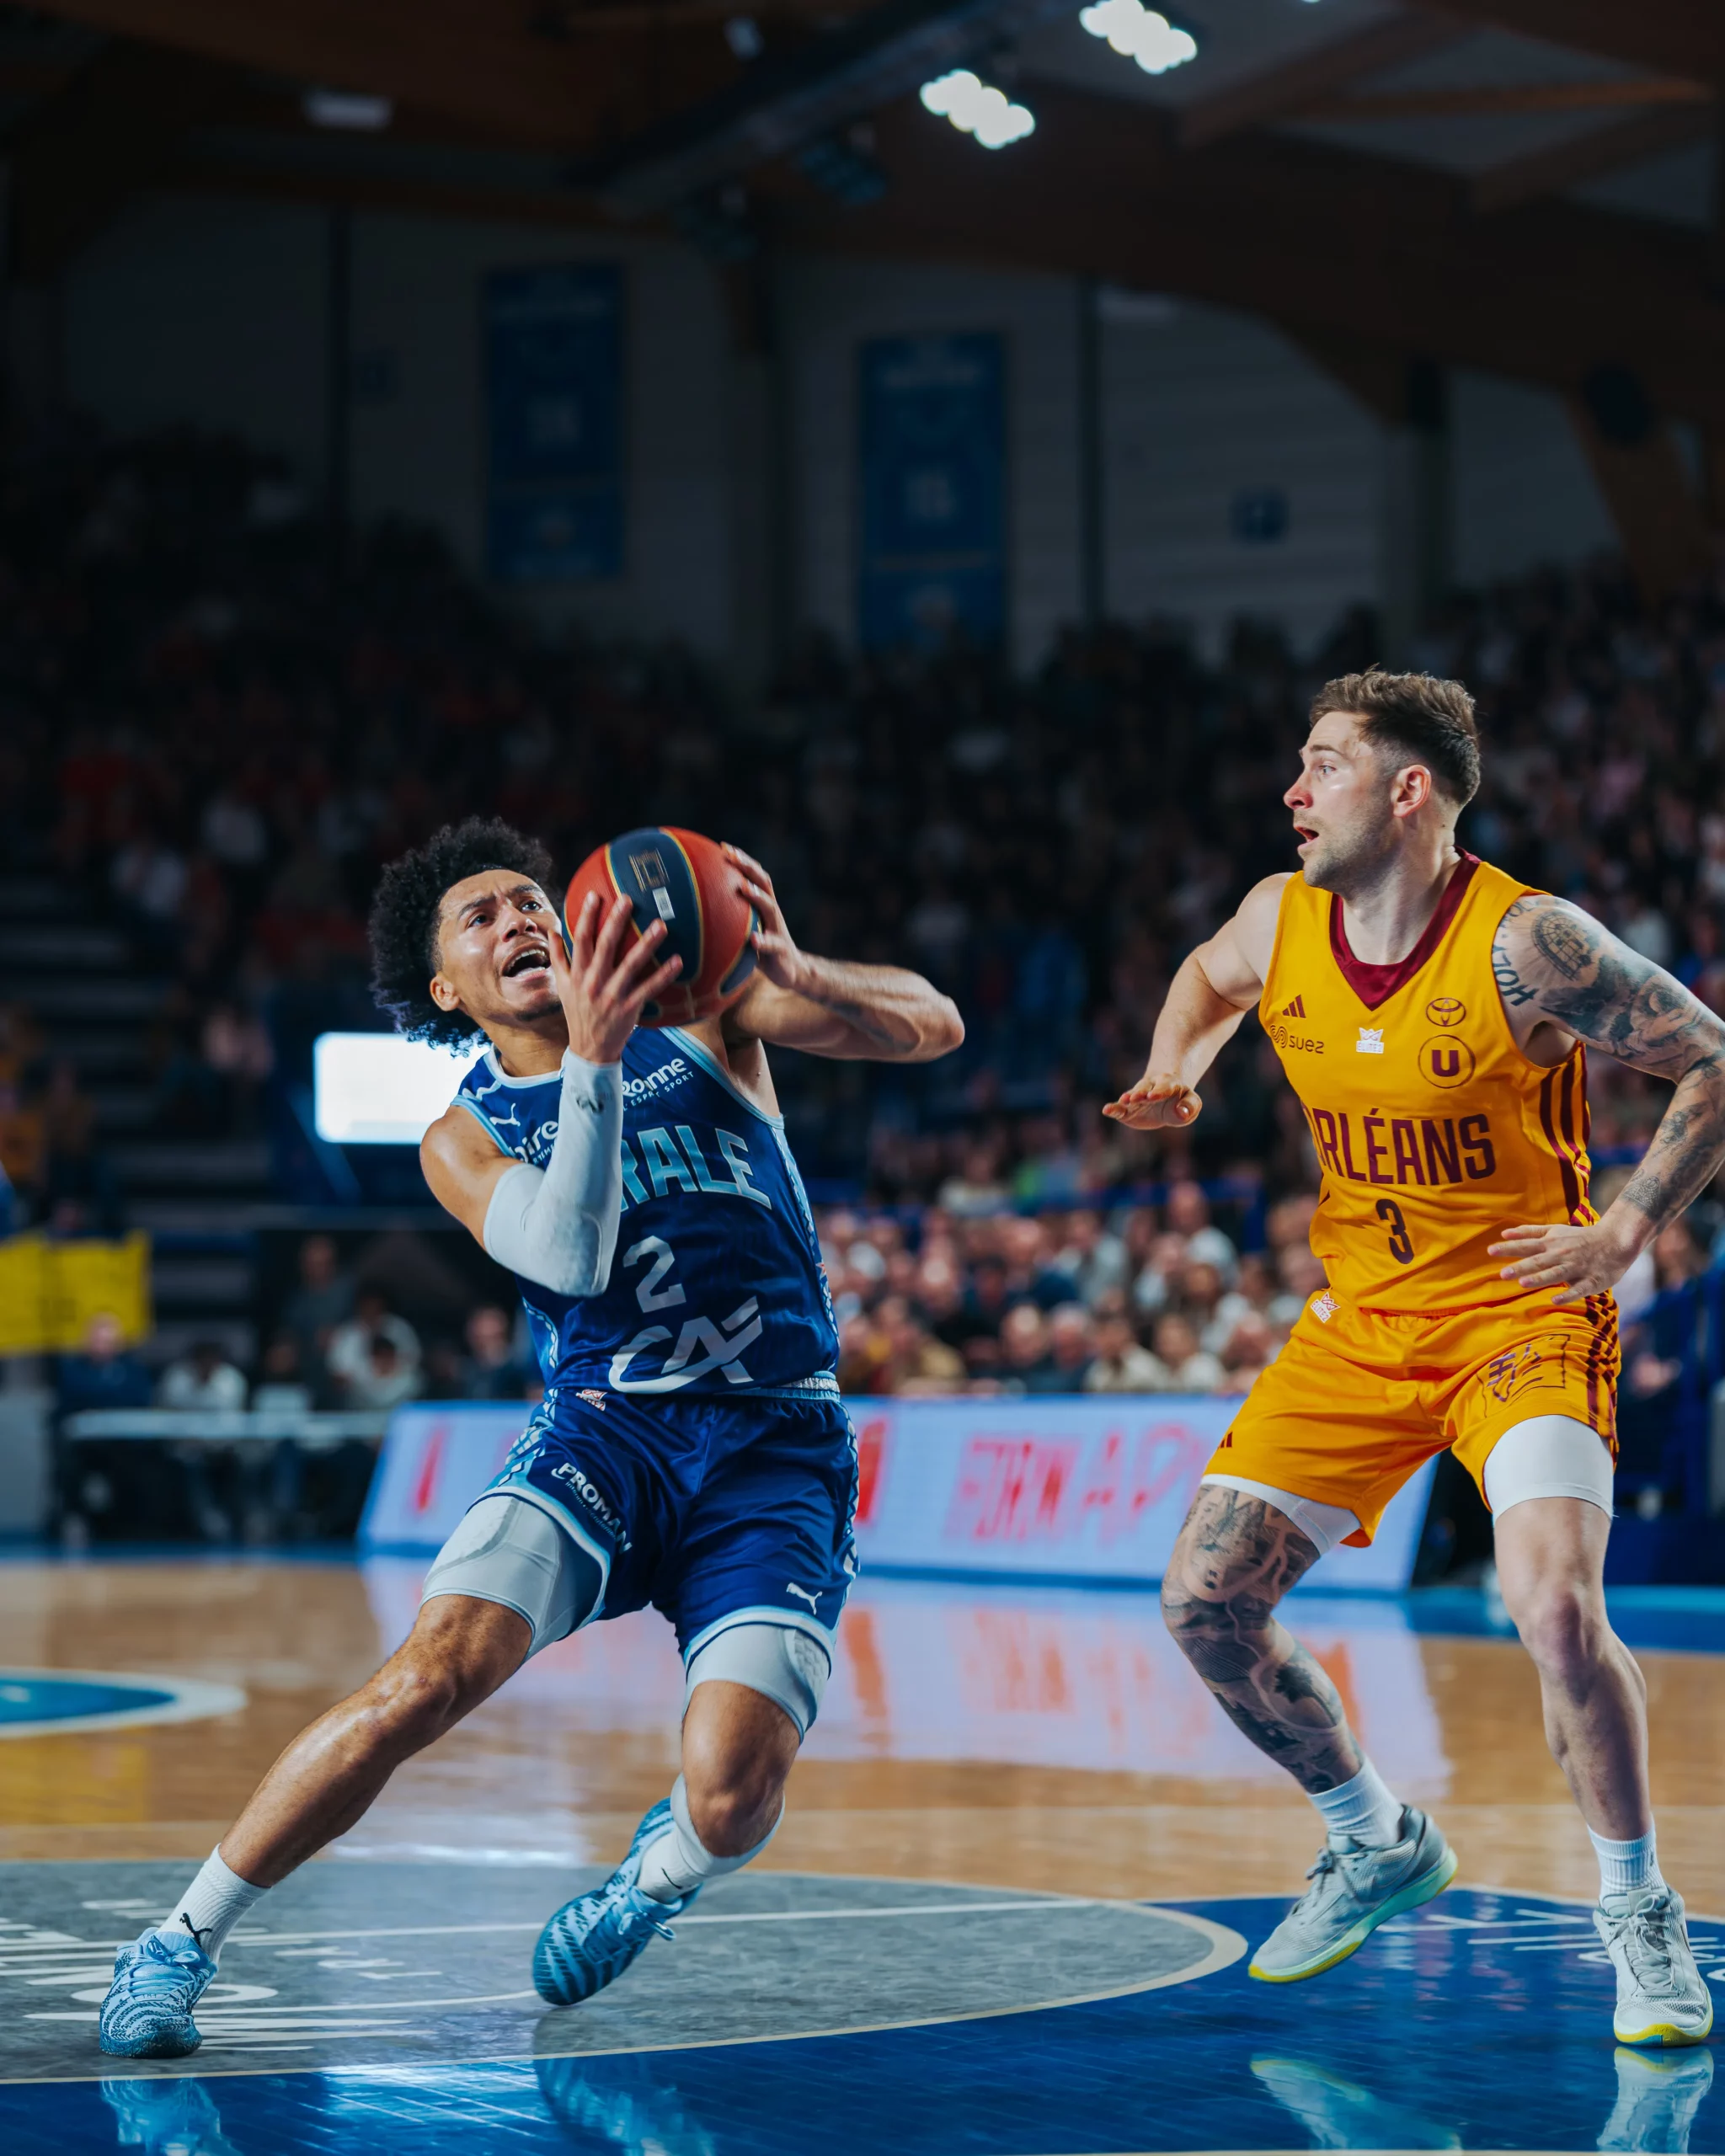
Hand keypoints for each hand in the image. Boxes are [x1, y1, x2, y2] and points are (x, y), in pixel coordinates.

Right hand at [553, 891, 680, 1063]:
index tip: (595, 895)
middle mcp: (593, 982)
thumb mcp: (561, 986)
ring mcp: (611, 995)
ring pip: (630, 965)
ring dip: (646, 944)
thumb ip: (557, 958)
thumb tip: (552, 931)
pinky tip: (677, 960)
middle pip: (605, 945)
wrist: (589, 1049)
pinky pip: (649, 988)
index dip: (587, 916)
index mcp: (577, 974)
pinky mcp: (629, 1008)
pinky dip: (663, 975)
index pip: (580, 939)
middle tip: (629, 899)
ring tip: (661, 925)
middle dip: (616, 921)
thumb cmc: (577, 1012)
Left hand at [724, 843, 808, 994]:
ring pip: (771, 908)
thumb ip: (728, 920)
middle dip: (749, 867)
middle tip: (732, 856)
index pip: (753, 876)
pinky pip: (773, 945)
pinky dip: (763, 941)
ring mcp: (778, 930)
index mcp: (762, 905)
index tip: (723, 847)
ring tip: (743, 888)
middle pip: (763, 882)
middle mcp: (772, 912)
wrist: (791, 971)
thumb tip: (693, 914)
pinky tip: (752, 940)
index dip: (741, 860)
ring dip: (757, 896)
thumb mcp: (744, 931)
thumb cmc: (761, 949)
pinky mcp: (782, 951)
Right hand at [1102, 1074, 1201, 1128]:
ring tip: (1124, 1101)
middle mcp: (1150, 1087)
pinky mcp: (1128, 1109)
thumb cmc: (1180, 1100)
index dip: (1159, 1091)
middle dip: (1140, 1092)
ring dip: (1128, 1098)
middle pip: (1145, 1088)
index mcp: (1168, 1084)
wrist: (1164, 1097)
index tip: (1152, 1096)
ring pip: (1132, 1095)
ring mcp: (1138, 1097)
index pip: (1164, 1087)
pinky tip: (1106, 1110)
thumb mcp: (1191, 1102)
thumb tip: (1182, 1112)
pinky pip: (1119, 1108)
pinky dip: (1113, 1109)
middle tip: (1136, 1097)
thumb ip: (1190, 1106)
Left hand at [1489, 1216, 1644, 1305]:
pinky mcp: (1591, 1280)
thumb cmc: (1579, 1237)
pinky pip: (1579, 1289)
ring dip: (1540, 1278)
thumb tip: (1504, 1233)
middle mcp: (1562, 1255)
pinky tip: (1555, 1300)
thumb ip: (1530, 1232)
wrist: (1616, 1241)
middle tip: (1502, 1274)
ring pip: (1556, 1274)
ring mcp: (1577, 1267)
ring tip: (1523, 1283)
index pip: (1527, 1246)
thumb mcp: (1554, 1230)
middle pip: (1539, 1261)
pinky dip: (1567, 1294)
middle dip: (1521, 1267)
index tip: (1490, 1251)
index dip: (1509, 1248)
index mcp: (1551, 1243)